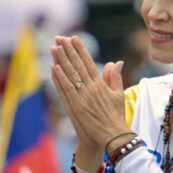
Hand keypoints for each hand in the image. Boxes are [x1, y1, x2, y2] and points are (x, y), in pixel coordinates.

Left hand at [50, 36, 130, 163]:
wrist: (113, 135)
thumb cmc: (116, 116)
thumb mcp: (119, 94)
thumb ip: (115, 77)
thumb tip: (116, 62)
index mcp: (101, 84)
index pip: (89, 62)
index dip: (80, 49)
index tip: (74, 38)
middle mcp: (91, 87)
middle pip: (78, 65)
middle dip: (68, 50)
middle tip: (60, 37)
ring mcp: (83, 96)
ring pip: (70, 74)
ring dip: (62, 60)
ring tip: (54, 47)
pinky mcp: (76, 106)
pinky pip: (66, 89)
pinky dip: (60, 79)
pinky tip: (53, 68)